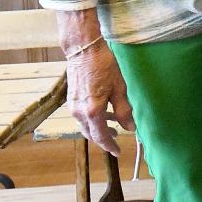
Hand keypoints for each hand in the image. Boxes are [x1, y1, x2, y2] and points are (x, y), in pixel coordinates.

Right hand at [65, 41, 134, 156]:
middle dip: (104, 139)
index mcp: (92, 111)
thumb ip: (124, 110)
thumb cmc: (104, 65)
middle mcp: (79, 112)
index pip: (101, 136)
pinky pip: (82, 115)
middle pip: (91, 133)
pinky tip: (104, 111)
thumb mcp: (119, 87)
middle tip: (116, 140)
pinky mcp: (71, 99)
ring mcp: (72, 106)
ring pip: (86, 125)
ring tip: (114, 124)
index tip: (117, 152)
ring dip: (99, 127)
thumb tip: (130, 127)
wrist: (84, 49)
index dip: (110, 146)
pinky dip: (93, 118)